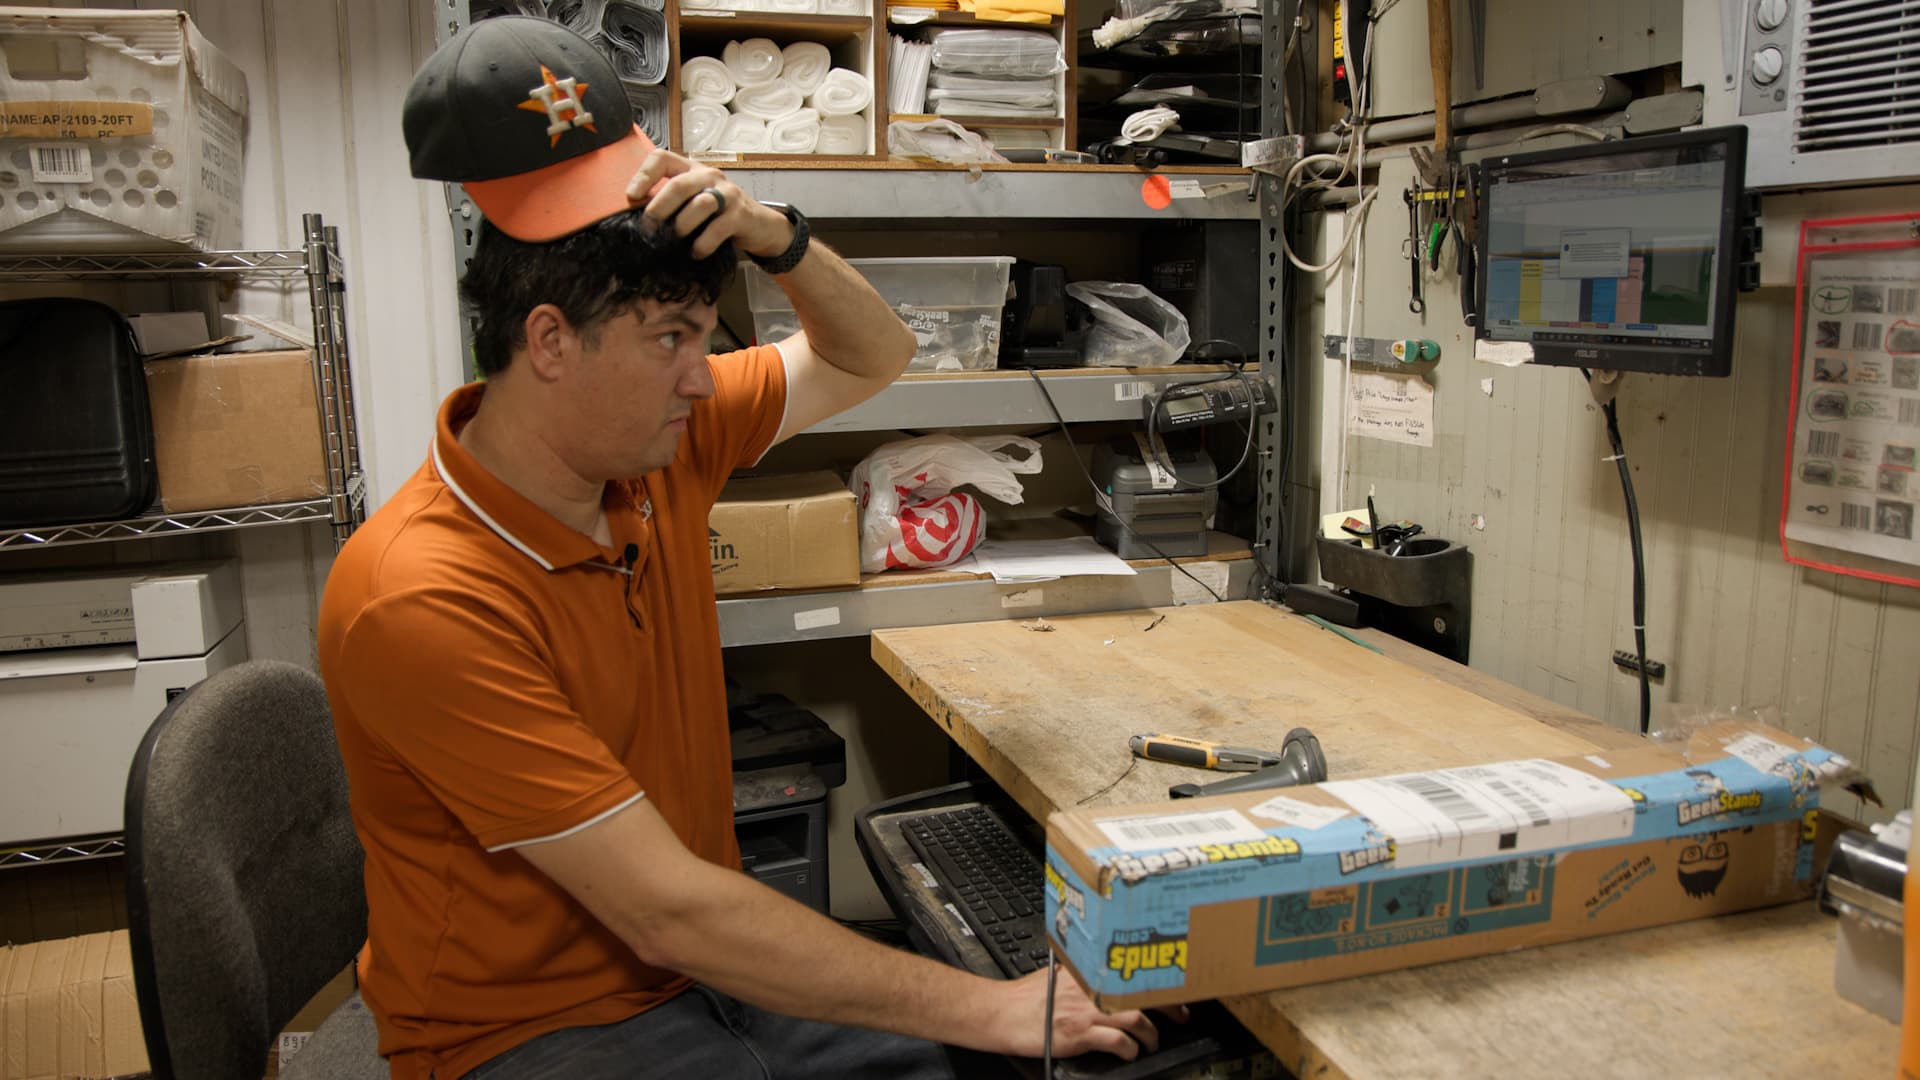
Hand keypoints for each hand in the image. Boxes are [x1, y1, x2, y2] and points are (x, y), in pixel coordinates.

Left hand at [625, 149, 791, 260]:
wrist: (760, 226)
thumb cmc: (719, 215)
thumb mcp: (693, 202)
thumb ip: (671, 204)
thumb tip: (639, 220)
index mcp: (691, 169)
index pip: (662, 158)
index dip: (643, 175)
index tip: (631, 196)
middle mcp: (709, 176)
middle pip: (678, 184)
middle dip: (659, 208)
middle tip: (649, 227)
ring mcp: (727, 193)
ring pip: (700, 204)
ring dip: (682, 226)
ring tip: (675, 240)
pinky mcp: (740, 214)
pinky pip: (718, 228)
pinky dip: (703, 244)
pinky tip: (696, 253)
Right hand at [991, 965, 1187, 1059]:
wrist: (1001, 1014)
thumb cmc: (1024, 998)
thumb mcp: (1056, 975)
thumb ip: (1081, 976)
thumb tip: (1099, 978)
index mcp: (1086, 972)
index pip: (1132, 971)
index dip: (1159, 982)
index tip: (1173, 990)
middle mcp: (1089, 988)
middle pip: (1142, 992)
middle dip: (1168, 1006)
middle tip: (1181, 1015)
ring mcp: (1085, 1010)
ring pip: (1136, 1017)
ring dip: (1151, 1033)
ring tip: (1152, 1042)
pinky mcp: (1079, 1034)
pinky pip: (1116, 1042)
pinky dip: (1129, 1050)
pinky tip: (1129, 1054)